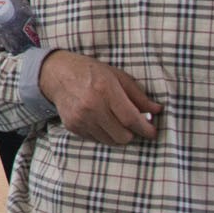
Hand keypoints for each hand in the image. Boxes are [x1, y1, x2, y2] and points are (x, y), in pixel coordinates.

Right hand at [37, 51, 161, 144]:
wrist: (56, 74)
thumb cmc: (90, 72)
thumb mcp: (117, 76)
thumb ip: (138, 95)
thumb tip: (157, 110)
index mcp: (105, 90)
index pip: (130, 119)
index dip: (145, 129)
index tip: (152, 132)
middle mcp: (91, 107)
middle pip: (122, 135)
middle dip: (132, 133)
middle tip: (133, 125)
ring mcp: (80, 118)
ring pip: (110, 141)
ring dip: (118, 135)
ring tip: (116, 121)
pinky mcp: (73, 127)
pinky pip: (96, 139)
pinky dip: (103, 134)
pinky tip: (101, 120)